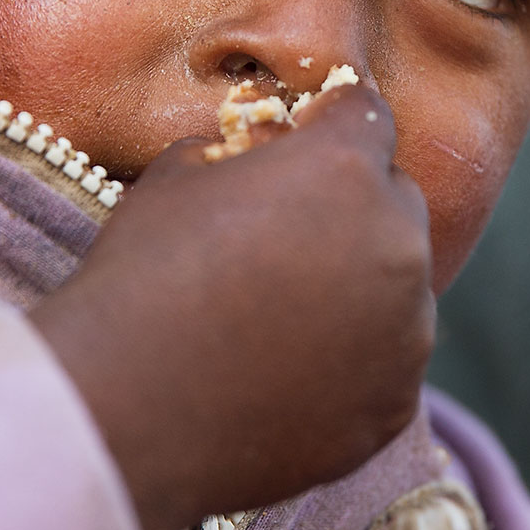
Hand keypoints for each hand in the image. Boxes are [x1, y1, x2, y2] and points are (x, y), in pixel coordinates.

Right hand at [29, 85, 433, 529]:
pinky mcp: (397, 401)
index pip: (366, 116)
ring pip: (400, 286)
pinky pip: (390, 362)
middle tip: (286, 240)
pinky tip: (289, 376)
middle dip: (352, 207)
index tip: (305, 143)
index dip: (331, 125)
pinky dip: (355, 362)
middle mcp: (397, 241)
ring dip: (360, 288)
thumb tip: (258, 155)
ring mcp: (406, 328)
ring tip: (281, 319)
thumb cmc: (141, 280)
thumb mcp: (176, 177)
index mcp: (345, 168)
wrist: (122, 414)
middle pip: (395, 201)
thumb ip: (238, 149)